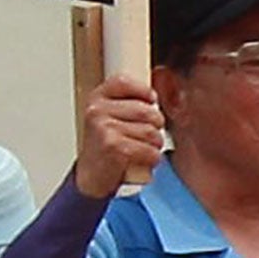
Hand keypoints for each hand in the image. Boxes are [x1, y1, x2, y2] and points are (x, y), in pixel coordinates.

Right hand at [75, 76, 162, 197]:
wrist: (92, 175)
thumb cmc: (107, 145)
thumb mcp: (113, 116)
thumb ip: (132, 102)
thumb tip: (166, 91)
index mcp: (97, 98)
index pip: (125, 82)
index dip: (145, 93)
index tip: (149, 102)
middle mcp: (97, 110)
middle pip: (148, 111)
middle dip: (155, 127)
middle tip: (144, 137)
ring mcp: (104, 127)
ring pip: (152, 132)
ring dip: (153, 146)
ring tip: (140, 150)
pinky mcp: (112, 146)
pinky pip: (150, 151)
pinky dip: (151, 160)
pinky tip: (139, 161)